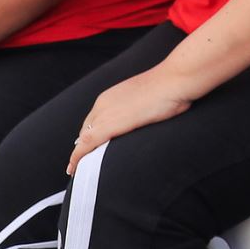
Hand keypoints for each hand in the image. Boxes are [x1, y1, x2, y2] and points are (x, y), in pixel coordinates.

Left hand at [66, 67, 191, 173]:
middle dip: (82, 146)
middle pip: (86, 129)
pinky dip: (77, 157)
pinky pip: (86, 145)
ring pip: (83, 139)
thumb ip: (141, 106)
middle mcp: (103, 104)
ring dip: (78, 154)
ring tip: (74, 168)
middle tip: (80, 161)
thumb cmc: (171, 86)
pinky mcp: (109, 125)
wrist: (175, 79)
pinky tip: (74, 168)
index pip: (93, 119)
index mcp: (111, 96)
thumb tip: (146, 114)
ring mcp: (105, 114)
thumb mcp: (149, 95)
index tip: (88, 147)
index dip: (89, 134)